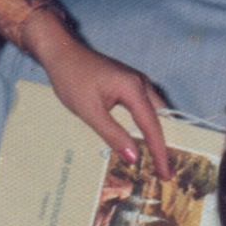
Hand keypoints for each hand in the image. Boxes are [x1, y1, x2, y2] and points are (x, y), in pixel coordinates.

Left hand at [20, 10, 171, 178]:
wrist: (60, 51)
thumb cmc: (71, 78)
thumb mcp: (89, 110)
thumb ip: (113, 134)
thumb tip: (133, 157)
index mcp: (134, 88)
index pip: (152, 126)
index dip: (159, 152)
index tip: (166, 173)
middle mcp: (142, 83)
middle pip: (161, 119)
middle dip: (165, 144)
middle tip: (165, 169)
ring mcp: (138, 81)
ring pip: (157, 112)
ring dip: (157, 134)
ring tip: (157, 157)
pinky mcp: (131, 83)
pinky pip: (147, 107)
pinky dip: (148, 124)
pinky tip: (143, 136)